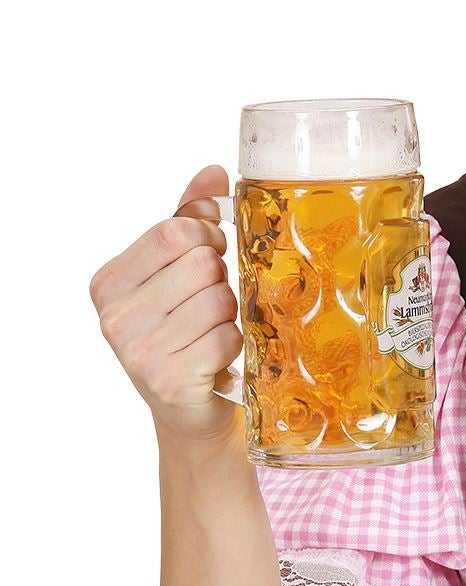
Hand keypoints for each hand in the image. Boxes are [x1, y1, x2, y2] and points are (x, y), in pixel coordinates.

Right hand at [89, 164, 244, 445]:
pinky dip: (236, 345)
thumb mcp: (180, 273)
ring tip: (213, 334)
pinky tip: (218, 358)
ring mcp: (137, 350)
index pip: (173, 230)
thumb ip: (190, 220)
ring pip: (219, 299)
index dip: (207, 238)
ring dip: (231, 315)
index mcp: (109, 281)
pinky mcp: (168, 379)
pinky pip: (227, 337)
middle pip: (200, 263)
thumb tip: (212, 172)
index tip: (210, 256)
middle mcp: (114, 315)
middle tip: (211, 306)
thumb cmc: (188, 335)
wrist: (193, 414)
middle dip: (221, 280)